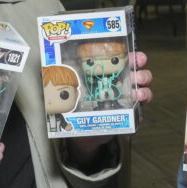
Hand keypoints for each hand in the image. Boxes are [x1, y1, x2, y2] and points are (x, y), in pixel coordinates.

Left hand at [65, 51, 152, 165]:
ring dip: (143, 83)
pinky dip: (144, 99)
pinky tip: (139, 100)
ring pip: (142, 84)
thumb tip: (42, 68)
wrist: (83, 134)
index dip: (130, 54)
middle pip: (135, 69)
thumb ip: (56, 80)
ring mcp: (127, 96)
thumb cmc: (76, 108)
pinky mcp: (130, 111)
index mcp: (105, 73)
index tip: (134, 53)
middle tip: (138, 68)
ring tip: (138, 88)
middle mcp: (119, 81)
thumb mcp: (65, 92)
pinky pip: (142, 104)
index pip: (120, 59)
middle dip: (140, 66)